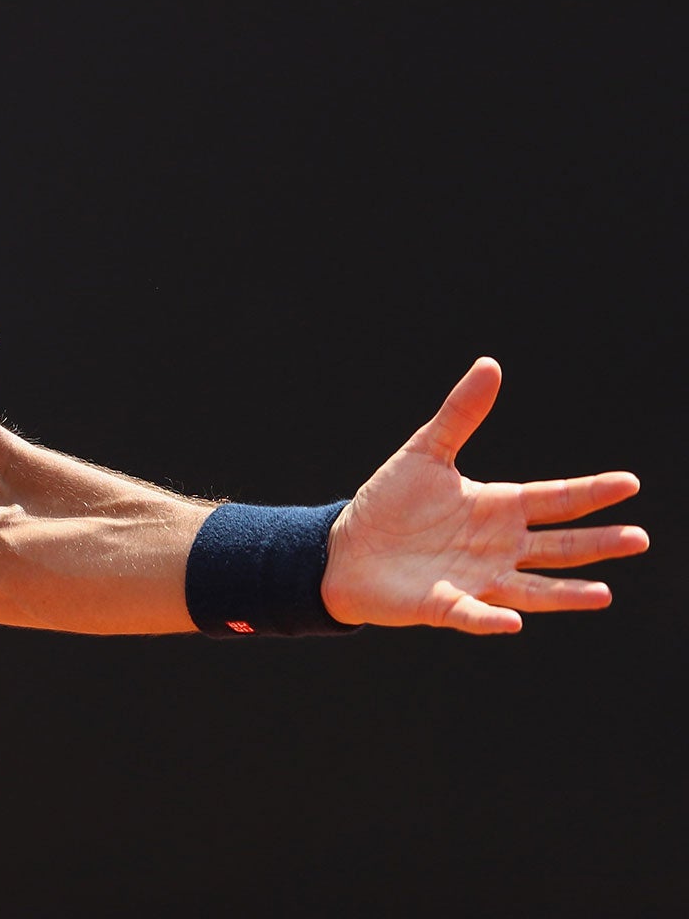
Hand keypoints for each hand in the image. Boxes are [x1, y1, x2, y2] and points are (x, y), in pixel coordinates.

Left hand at [321, 358, 646, 633]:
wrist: (348, 548)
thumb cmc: (391, 502)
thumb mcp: (426, 450)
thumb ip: (460, 414)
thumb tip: (490, 365)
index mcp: (498, 508)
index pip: (556, 500)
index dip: (592, 492)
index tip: (631, 483)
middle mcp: (498, 547)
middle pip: (559, 545)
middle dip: (598, 543)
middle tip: (639, 538)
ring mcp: (477, 579)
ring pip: (532, 589)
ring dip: (566, 593)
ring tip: (604, 593)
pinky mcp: (445, 605)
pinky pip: (472, 614)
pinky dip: (491, 619)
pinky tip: (512, 622)